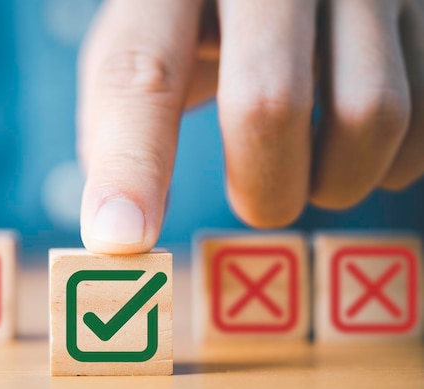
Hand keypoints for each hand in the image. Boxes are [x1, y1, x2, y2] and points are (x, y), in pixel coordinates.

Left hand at [78, 0, 423, 253]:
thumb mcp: (147, 42)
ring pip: (371, 113)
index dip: (131, 165)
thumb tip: (121, 229)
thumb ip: (124, 121)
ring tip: (310, 170)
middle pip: (268, 103)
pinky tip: (356, 145)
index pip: (140, 75)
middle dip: (264, 189)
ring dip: (337, 180)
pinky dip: (392, 159)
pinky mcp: (423, 4)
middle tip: (260, 205)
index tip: (121, 239)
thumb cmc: (201, 15)